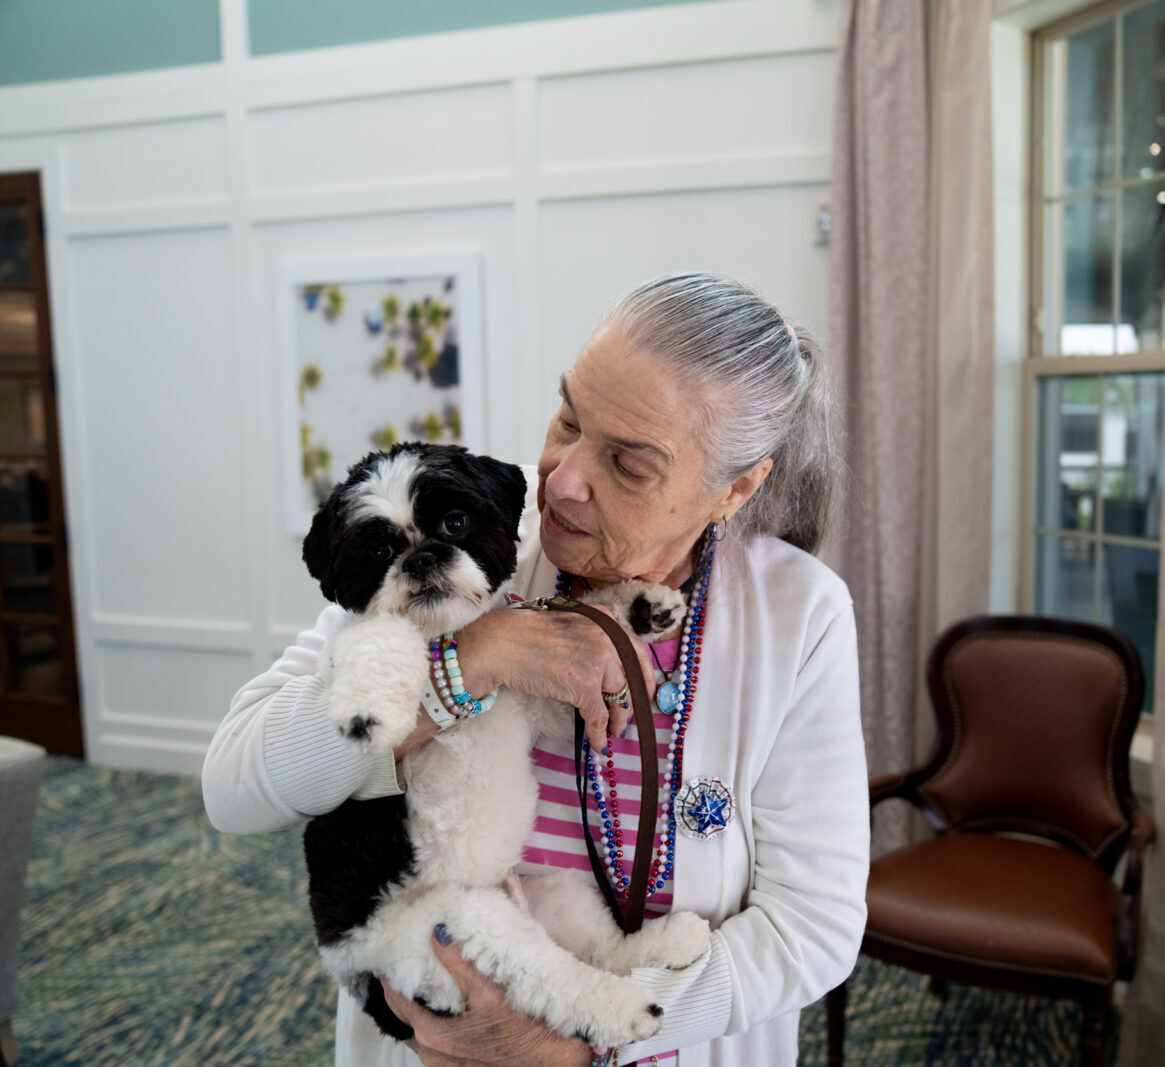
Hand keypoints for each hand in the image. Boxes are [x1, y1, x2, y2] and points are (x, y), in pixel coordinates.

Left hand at [381, 931, 592, 1065]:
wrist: (556, 1065)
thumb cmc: (527, 1034)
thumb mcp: (491, 992)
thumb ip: (460, 961)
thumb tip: (437, 931)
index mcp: (432, 1036)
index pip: (395, 999)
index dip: (391, 973)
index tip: (392, 951)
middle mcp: (432, 1055)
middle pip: (404, 1015)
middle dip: (404, 988)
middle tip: (408, 959)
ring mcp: (445, 1065)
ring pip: (419, 1030)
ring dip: (420, 1006)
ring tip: (428, 978)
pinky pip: (436, 1041)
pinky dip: (435, 1019)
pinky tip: (450, 1004)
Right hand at [453, 607, 654, 751]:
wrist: (504, 643)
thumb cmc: (528, 635)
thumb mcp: (571, 626)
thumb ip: (593, 639)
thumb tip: (609, 668)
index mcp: (605, 620)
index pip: (636, 650)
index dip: (643, 674)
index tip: (643, 690)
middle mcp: (608, 637)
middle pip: (634, 675)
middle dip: (634, 700)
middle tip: (630, 716)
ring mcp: (598, 661)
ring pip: (621, 697)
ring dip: (619, 719)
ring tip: (614, 732)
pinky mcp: (585, 685)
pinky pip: (599, 716)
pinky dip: (599, 733)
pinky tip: (598, 743)